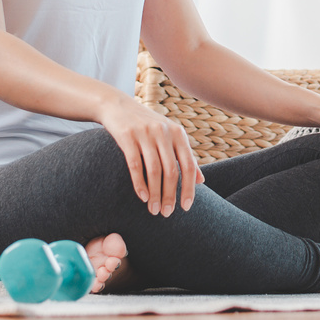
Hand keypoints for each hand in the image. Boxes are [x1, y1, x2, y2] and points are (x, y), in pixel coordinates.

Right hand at [97, 94, 203, 214]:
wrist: (117, 106)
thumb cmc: (147, 125)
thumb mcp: (169, 136)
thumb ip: (185, 156)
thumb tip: (201, 181)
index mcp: (178, 133)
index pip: (188, 165)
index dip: (188, 188)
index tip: (186, 207)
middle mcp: (164, 132)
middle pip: (171, 171)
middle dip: (170, 195)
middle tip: (166, 213)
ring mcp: (145, 134)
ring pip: (154, 171)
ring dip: (155, 194)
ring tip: (153, 210)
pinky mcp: (127, 136)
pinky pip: (135, 165)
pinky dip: (140, 184)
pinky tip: (142, 197)